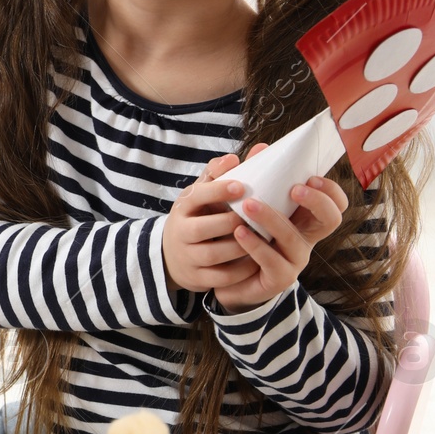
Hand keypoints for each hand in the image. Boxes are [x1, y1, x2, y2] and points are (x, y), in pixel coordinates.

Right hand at [163, 146, 268, 295]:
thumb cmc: (196, 217)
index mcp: (183, 207)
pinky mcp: (196, 278)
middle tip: (256, 216)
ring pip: (215, 254)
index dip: (218, 191)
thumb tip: (238, 155)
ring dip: (241, 246)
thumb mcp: (199, 194)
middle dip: (232, 222)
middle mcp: (180, 232)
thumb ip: (218, 174)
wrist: (172, 255)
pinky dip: (242, 270)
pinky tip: (258, 260)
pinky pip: (222, 276)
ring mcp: (187, 257)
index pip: (196, 196)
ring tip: (263, 238)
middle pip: (203, 228)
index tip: (241, 186)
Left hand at [216, 163, 349, 313]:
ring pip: (294, 239)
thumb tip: (259, 147)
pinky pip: (271, 261)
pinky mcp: (278, 278)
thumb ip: (256, 178)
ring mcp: (295, 260)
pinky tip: (239, 231)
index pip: (335, 203)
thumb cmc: (244, 233)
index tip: (310, 176)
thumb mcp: (249, 204)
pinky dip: (255, 244)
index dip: (330, 190)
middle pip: (331, 219)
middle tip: (295, 188)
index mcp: (305, 219)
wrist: (228, 276)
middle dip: (317, 201)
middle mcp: (306, 239)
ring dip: (272, 219)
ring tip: (248, 205)